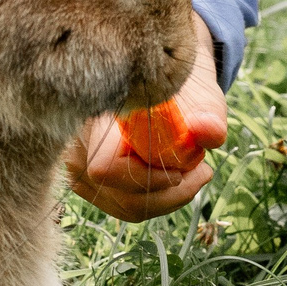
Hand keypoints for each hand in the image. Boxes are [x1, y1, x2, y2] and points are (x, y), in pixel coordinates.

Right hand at [65, 14, 230, 221]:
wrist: (159, 79)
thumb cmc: (178, 86)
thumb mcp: (201, 95)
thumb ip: (208, 115)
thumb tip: (209, 131)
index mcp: (99, 116)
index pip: (106, 168)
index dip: (145, 177)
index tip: (182, 169)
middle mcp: (78, 144)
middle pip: (120, 196)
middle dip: (168, 193)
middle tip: (202, 171)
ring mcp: (77, 165)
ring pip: (124, 206)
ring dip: (166, 198)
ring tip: (192, 172)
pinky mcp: (86, 180)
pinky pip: (122, 205)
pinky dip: (154, 199)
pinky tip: (174, 178)